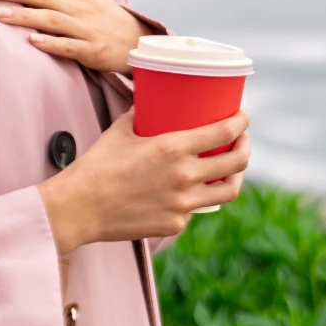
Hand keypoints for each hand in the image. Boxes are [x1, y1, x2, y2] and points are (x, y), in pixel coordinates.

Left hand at [0, 0, 149, 74]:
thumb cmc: (106, 13)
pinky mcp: (91, 50)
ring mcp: (85, 28)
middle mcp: (79, 5)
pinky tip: (33, 42)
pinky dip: (51, 44)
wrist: (137, 42)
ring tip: (0, 15)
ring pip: (52, 20)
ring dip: (26, 16)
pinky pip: (69, 46)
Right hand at [38, 107, 251, 253]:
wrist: (80, 207)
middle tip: (242, 139)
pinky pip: (197, 209)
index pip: (224, 133)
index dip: (240, 122)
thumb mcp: (122, 129)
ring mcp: (182, 204)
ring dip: (235, 176)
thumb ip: (143, 114)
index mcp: (173, 148)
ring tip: (231, 167)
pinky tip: (192, 189)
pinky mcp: (175, 224)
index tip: (244, 115)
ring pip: (228, 191)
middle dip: (245, 147)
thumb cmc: (98, 164)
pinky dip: (198, 197)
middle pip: (236, 163)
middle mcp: (184, 176)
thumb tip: (151, 101)